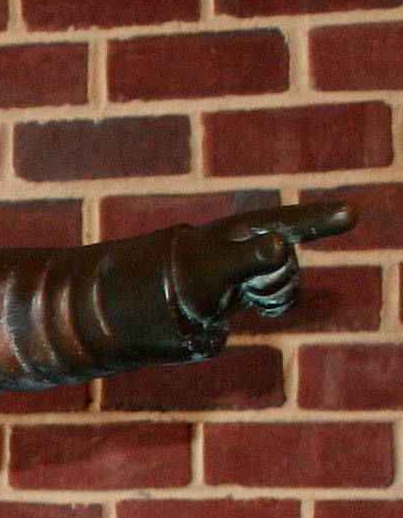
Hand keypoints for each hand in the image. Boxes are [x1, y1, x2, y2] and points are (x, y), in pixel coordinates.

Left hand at [184, 200, 353, 322]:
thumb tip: (281, 244)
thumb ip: (249, 256)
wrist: (167, 294)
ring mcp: (263, 260)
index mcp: (250, 226)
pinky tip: (258, 303)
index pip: (292, 221)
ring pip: (288, 281)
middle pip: (290, 263)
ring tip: (245, 292)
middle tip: (244, 284)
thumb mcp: (219, 266)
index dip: (322, 218)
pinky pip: (285, 296)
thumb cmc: (192, 274)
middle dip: (273, 279)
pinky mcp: (261, 281)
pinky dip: (274, 304)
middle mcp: (262, 238)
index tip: (351, 213)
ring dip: (272, 293)